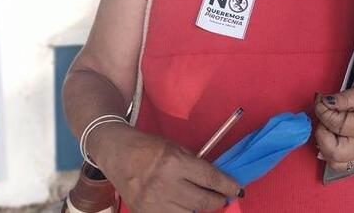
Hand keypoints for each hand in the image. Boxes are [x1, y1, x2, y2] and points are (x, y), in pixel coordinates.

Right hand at [88, 123, 242, 211]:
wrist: (116, 153)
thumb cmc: (149, 147)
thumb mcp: (175, 149)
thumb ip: (194, 165)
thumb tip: (215, 181)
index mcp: (174, 162)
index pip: (210, 178)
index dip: (227, 186)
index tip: (236, 190)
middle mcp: (164, 184)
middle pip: (202, 201)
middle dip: (218, 201)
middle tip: (222, 199)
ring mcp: (152, 202)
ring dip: (200, 209)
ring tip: (203, 202)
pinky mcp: (143, 212)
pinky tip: (184, 207)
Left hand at [313, 85, 353, 171]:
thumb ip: (344, 98)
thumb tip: (324, 102)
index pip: (335, 124)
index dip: (322, 110)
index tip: (320, 100)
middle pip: (333, 152)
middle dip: (321, 133)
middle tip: (325, 117)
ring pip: (333, 162)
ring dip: (324, 144)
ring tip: (329, 127)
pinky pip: (339, 164)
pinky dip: (330, 153)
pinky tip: (333, 137)